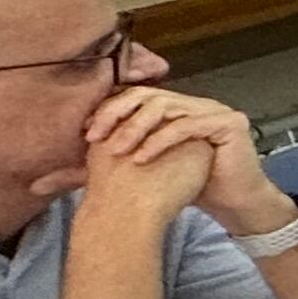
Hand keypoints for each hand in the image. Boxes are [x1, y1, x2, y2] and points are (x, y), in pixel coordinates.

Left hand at [79, 84, 273, 224]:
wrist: (233, 204)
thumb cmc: (193, 187)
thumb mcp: (148, 165)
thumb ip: (116, 154)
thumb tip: (63, 156)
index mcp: (179, 108)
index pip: (138, 95)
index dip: (110, 109)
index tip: (87, 133)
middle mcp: (196, 103)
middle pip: (148, 95)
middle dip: (116, 114)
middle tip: (94, 137)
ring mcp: (215, 110)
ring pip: (164, 107)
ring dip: (134, 127)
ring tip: (116, 150)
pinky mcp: (229, 123)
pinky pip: (186, 126)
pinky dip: (159, 141)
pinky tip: (141, 159)